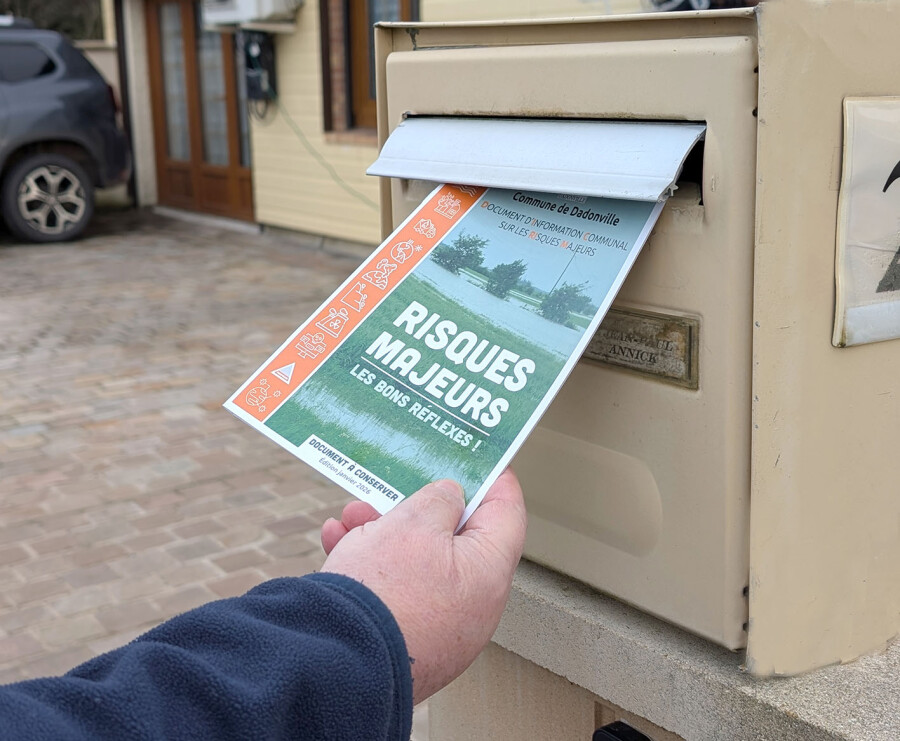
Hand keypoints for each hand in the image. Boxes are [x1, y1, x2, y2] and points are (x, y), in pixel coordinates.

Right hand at [320, 469, 526, 703]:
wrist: (335, 665)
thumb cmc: (385, 591)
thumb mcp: (414, 523)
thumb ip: (439, 499)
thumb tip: (450, 497)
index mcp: (488, 573)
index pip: (507, 514)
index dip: (494, 479)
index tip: (480, 456)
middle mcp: (471, 606)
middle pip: (455, 539)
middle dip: (418, 508)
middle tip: (396, 484)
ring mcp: (438, 629)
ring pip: (417, 563)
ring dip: (384, 533)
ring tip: (352, 515)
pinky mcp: (404, 642)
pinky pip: (394, 593)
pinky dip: (369, 566)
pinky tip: (337, 543)